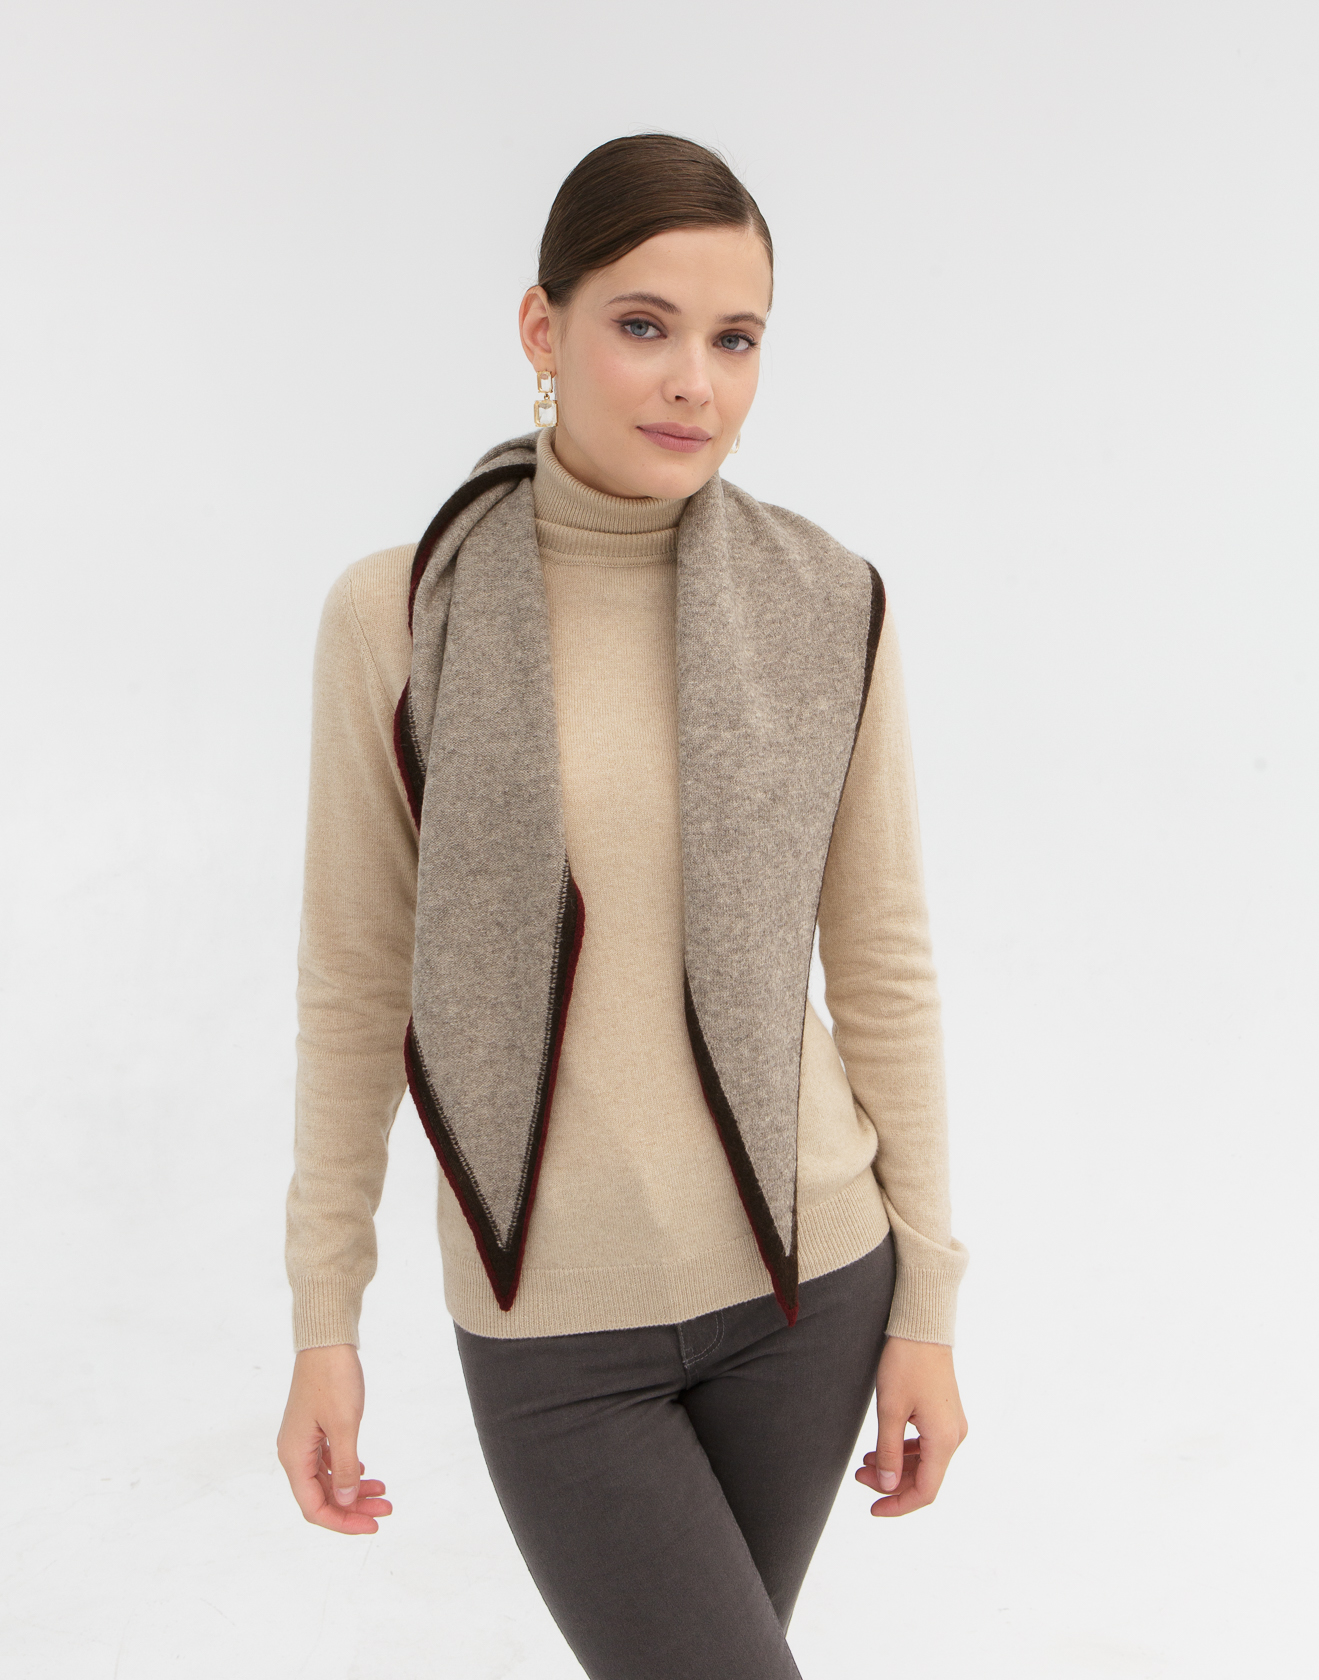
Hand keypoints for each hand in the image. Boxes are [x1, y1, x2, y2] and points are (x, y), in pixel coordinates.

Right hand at [276, 1344, 392, 1534]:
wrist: (327, 1341)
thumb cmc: (333, 1379)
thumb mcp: (345, 1426)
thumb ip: (345, 1467)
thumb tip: (346, 1502)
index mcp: (294, 1457)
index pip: (314, 1507)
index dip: (343, 1522)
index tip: (373, 1524)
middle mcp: (294, 1453)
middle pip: (322, 1496)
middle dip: (354, 1507)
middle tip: (387, 1509)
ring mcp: (303, 1441)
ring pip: (328, 1480)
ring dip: (354, 1489)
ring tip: (384, 1492)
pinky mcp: (314, 1429)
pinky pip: (329, 1461)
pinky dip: (348, 1470)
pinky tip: (365, 1472)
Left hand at [854, 1334, 966, 1516]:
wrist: (923, 1328)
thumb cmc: (905, 1364)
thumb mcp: (890, 1410)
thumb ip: (889, 1452)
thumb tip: (888, 1486)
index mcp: (944, 1440)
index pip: (925, 1491)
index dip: (899, 1505)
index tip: (873, 1510)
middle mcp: (954, 1437)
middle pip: (925, 1478)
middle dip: (891, 1483)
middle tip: (859, 1476)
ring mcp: (952, 1426)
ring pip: (925, 1463)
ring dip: (896, 1467)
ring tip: (864, 1464)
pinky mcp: (945, 1415)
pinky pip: (927, 1446)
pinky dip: (905, 1452)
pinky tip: (882, 1449)